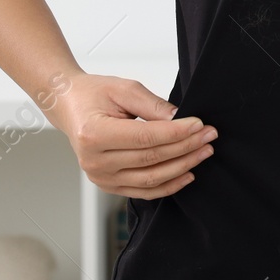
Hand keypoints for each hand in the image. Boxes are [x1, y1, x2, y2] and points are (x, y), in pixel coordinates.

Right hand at [46, 73, 218, 197]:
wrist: (70, 107)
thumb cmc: (94, 94)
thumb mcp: (124, 89)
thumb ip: (153, 105)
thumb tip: (181, 119)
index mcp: (94, 134)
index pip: (145, 138)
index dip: (176, 133)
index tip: (200, 125)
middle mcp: (95, 162)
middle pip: (151, 159)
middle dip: (186, 147)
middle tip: (209, 135)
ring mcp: (101, 178)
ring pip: (151, 179)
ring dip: (182, 166)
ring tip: (204, 152)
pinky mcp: (109, 186)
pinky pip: (144, 191)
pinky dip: (168, 185)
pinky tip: (188, 173)